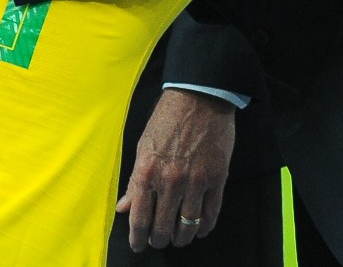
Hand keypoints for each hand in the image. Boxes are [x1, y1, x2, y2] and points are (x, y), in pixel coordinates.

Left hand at [116, 89, 234, 250]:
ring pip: (187, 225)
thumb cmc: (167, 119)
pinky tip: (200, 230)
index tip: (138, 245)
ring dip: (182, 237)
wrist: (199, 97)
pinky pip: (211, 213)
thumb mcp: (143, 147)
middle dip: (159, 240)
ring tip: (178, 239)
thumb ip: (135, 180)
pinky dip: (204, 226)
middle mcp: (170, 181)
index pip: (139, 217)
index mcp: (147, 172)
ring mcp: (195, 181)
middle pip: (163, 226)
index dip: (137, 237)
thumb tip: (124, 207)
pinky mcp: (217, 179)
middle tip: (158, 242)